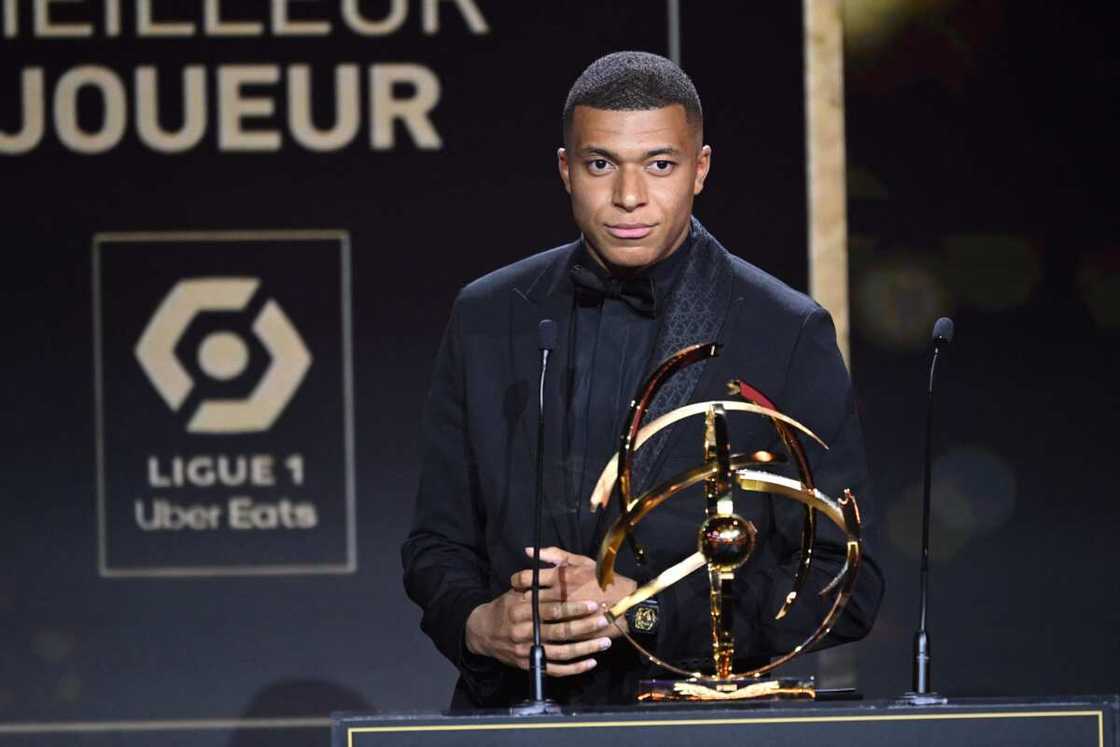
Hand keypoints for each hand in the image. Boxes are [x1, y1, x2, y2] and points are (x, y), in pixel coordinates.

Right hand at [464, 588, 610, 676]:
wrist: (482, 633)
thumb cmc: (503, 608)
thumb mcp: (514, 591)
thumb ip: (532, 581)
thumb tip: (549, 563)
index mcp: (521, 611)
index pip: (552, 609)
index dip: (574, 607)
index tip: (593, 603)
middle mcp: (524, 632)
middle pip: (559, 631)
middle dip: (584, 626)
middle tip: (603, 620)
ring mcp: (527, 651)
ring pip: (561, 653)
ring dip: (585, 649)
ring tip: (604, 642)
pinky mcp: (529, 665)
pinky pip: (556, 670)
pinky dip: (575, 668)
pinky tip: (591, 662)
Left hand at [511, 546, 637, 637]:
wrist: (626, 605)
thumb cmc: (603, 579)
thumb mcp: (581, 561)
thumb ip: (554, 555)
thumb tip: (528, 551)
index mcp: (559, 577)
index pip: (525, 578)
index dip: (516, 580)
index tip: (516, 583)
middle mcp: (557, 595)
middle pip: (527, 598)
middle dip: (523, 599)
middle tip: (524, 599)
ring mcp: (562, 615)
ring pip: (535, 615)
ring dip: (531, 614)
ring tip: (531, 613)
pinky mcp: (568, 631)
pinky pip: (548, 630)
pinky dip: (542, 628)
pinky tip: (542, 626)